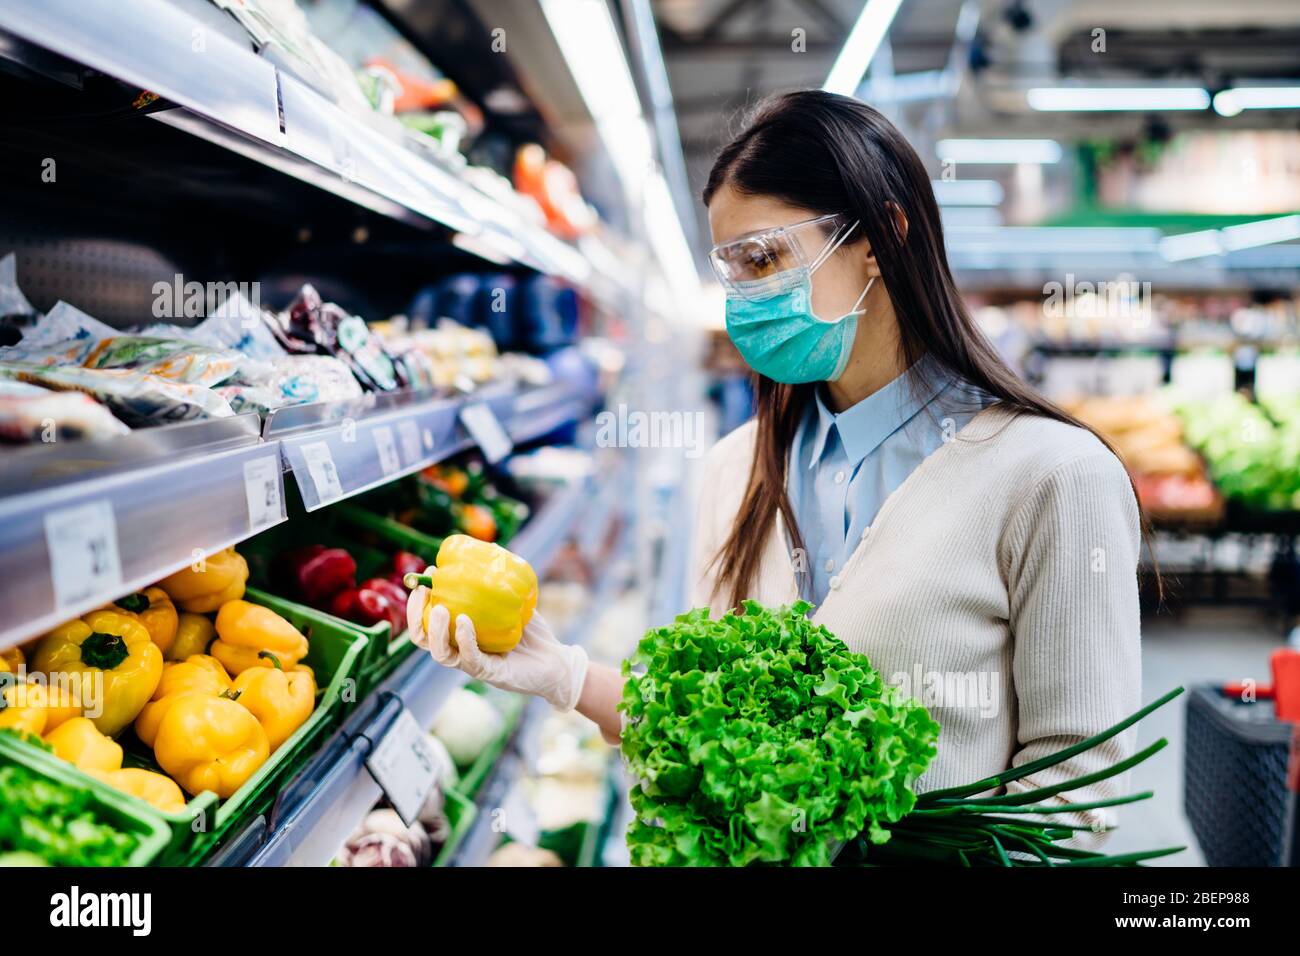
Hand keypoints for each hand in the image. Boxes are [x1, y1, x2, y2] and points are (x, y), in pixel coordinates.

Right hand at [407, 588, 587, 711]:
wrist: (556, 661)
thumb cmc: (531, 632)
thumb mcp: (512, 603)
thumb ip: (496, 585)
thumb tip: (486, 552)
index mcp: (460, 635)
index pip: (428, 623)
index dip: (419, 603)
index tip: (424, 578)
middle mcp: (461, 651)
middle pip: (424, 640)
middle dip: (417, 615)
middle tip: (422, 591)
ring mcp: (473, 664)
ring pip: (441, 654)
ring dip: (436, 630)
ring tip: (440, 608)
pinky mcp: (490, 673)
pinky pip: (470, 659)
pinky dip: (465, 640)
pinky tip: (465, 622)